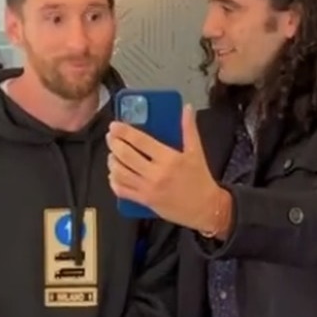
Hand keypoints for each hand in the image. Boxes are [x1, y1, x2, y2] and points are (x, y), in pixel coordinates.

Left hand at [107, 105, 226, 232]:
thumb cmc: (200, 179)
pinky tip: (114, 175)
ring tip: (112, 154)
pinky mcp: (145, 201)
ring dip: (112, 161)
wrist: (206, 208)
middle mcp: (156, 173)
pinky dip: (114, 181)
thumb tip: (187, 108)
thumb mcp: (196, 152)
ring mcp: (148, 189)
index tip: (114, 126)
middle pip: (126, 155)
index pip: (140, 141)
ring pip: (120, 173)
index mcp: (168, 158)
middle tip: (111, 137)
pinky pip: (122, 191)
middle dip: (114, 143)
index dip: (124, 131)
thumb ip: (189, 129)